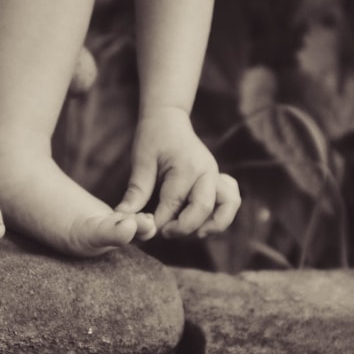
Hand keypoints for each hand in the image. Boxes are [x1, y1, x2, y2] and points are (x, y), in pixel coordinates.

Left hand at [115, 107, 240, 238]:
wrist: (169, 118)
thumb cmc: (153, 137)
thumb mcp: (141, 161)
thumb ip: (135, 191)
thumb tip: (123, 217)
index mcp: (186, 166)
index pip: (173, 204)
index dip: (158, 222)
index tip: (145, 229)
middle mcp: (206, 172)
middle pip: (203, 209)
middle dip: (183, 227)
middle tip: (164, 232)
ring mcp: (216, 175)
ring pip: (228, 205)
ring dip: (213, 224)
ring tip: (194, 234)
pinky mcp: (218, 180)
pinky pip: (230, 200)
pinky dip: (221, 215)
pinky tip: (203, 224)